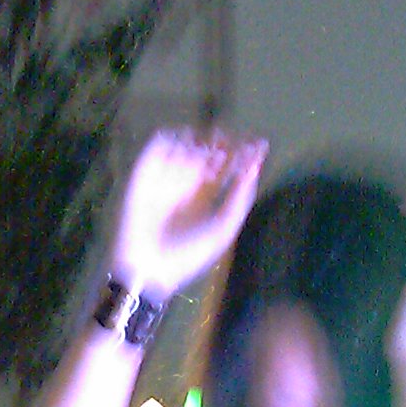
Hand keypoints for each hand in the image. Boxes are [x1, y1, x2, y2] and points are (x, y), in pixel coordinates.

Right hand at [109, 128, 267, 301]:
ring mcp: (166, 175)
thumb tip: (254, 169)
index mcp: (206, 196)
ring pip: (188, 143)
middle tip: (229, 141)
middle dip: (223, 142)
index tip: (260, 144)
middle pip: (210, 150)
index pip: (228, 167)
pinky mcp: (145, 171)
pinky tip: (184, 151)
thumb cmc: (187, 255)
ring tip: (207, 153)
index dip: (244, 154)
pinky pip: (160, 146)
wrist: (149, 266)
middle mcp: (187, 183)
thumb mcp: (222, 230)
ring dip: (200, 142)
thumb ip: (239, 201)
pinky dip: (172, 141)